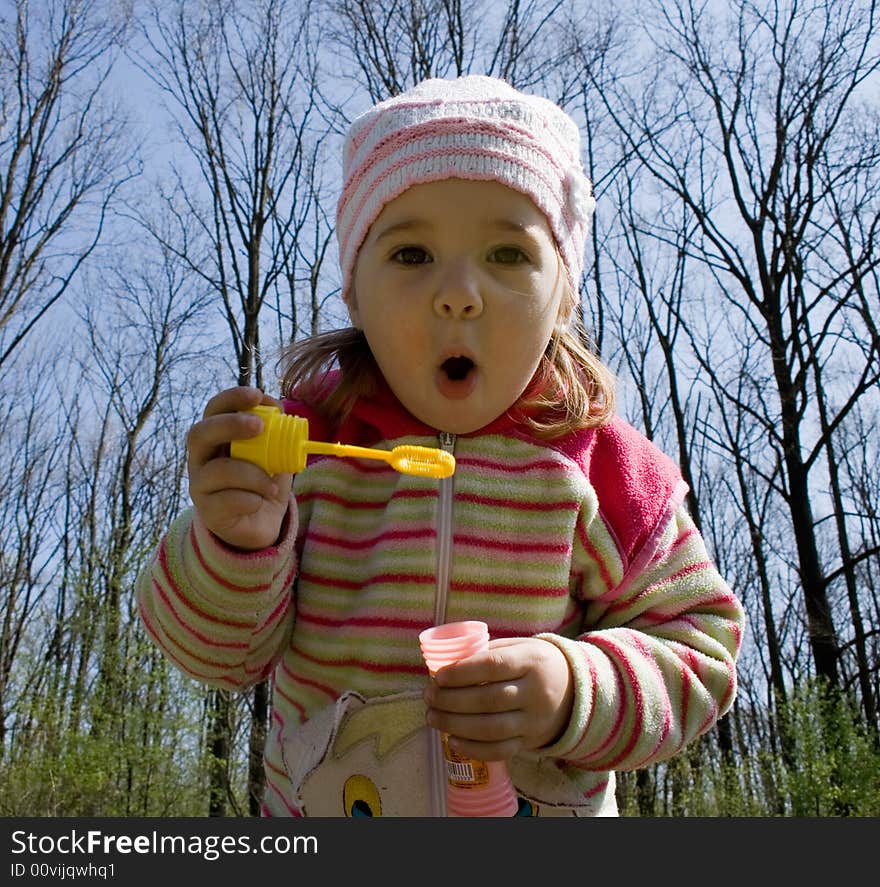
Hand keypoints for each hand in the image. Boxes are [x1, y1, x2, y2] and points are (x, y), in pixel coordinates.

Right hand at [186, 386, 292, 550]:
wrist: (259, 524)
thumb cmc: (262, 481)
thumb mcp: (273, 453)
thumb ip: (275, 432)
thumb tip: (278, 407)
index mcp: (216, 438)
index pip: (214, 409)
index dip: (232, 398)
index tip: (257, 394)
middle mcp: (201, 458)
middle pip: (200, 434)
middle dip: (230, 425)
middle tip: (258, 427)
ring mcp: (200, 485)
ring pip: (218, 470)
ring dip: (253, 474)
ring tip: (273, 485)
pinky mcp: (208, 511)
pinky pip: (227, 501)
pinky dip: (250, 499)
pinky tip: (260, 501)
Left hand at [423, 637, 573, 760]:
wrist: (575, 691)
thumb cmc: (536, 663)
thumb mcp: (521, 647)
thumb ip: (489, 652)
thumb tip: (450, 666)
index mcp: (532, 661)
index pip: (493, 666)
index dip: (463, 672)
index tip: (439, 676)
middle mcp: (536, 692)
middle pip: (488, 699)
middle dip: (451, 700)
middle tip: (428, 697)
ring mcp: (534, 721)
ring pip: (491, 728)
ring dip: (456, 725)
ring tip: (432, 717)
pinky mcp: (531, 742)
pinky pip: (501, 750)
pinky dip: (474, 749)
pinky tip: (453, 741)